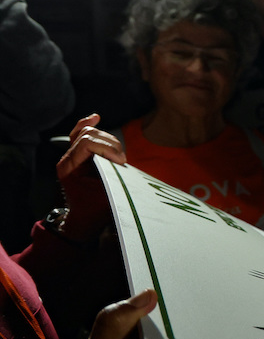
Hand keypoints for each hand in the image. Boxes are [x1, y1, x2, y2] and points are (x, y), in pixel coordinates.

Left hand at [55, 113, 125, 241]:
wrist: (83, 220)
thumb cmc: (95, 210)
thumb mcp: (106, 195)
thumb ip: (111, 175)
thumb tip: (120, 161)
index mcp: (69, 167)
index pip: (88, 143)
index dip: (108, 148)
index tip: (121, 162)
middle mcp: (67, 158)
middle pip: (89, 134)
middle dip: (110, 144)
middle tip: (121, 162)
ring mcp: (71, 156)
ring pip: (89, 132)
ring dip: (108, 140)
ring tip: (117, 156)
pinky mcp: (78, 155)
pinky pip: (79, 134)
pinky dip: (88, 125)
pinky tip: (95, 118)